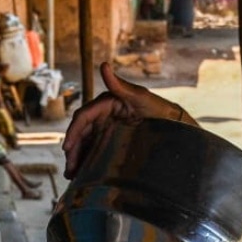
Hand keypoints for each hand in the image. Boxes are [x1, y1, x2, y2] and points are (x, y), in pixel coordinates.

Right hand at [61, 61, 197, 177]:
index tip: (68, 147)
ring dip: (77, 159)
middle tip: (70, 168)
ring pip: (86, 144)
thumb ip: (120, 85)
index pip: (84, 117)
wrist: (173, 125)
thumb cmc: (157, 107)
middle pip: (81, 134)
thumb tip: (104, 65)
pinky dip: (87, 162)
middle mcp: (103, 117)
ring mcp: (106, 130)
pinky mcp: (111, 142)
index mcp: (105, 103)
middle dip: (73, 150)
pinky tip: (81, 175)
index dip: (74, 132)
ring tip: (72, 175)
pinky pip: (95, 152)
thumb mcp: (140, 97)